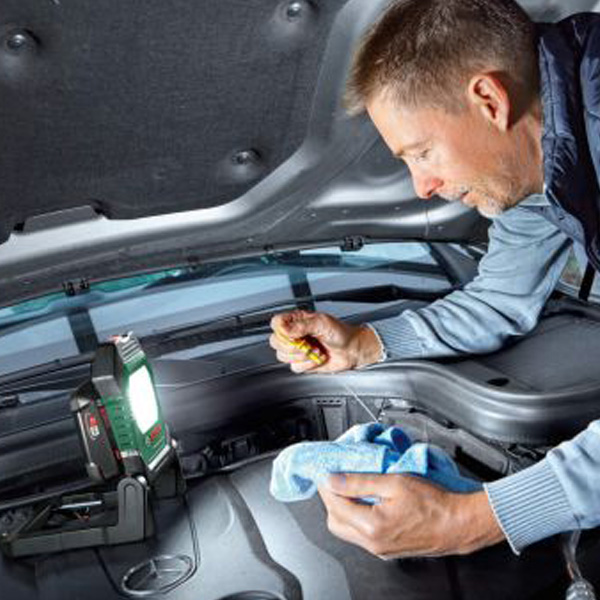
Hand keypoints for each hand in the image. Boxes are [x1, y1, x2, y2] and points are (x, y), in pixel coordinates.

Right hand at [269, 310, 382, 373]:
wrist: (352, 350)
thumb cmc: (341, 333)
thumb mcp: (322, 323)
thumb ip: (302, 325)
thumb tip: (285, 329)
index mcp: (297, 321)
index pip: (276, 323)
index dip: (281, 330)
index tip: (294, 335)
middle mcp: (295, 334)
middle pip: (276, 341)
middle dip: (293, 346)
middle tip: (307, 343)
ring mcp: (297, 349)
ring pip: (283, 356)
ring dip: (302, 356)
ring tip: (316, 350)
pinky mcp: (302, 362)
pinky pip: (294, 367)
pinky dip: (307, 365)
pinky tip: (317, 358)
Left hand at [318, 473, 504, 558]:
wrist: (459, 524)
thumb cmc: (434, 504)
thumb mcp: (394, 482)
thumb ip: (359, 482)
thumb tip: (333, 480)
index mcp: (372, 527)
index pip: (335, 505)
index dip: (327, 485)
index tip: (326, 471)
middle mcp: (373, 543)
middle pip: (335, 521)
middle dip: (332, 499)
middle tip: (337, 479)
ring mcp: (380, 549)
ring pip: (346, 530)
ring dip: (344, 509)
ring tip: (353, 487)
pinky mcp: (387, 550)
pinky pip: (361, 535)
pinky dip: (357, 518)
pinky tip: (367, 502)